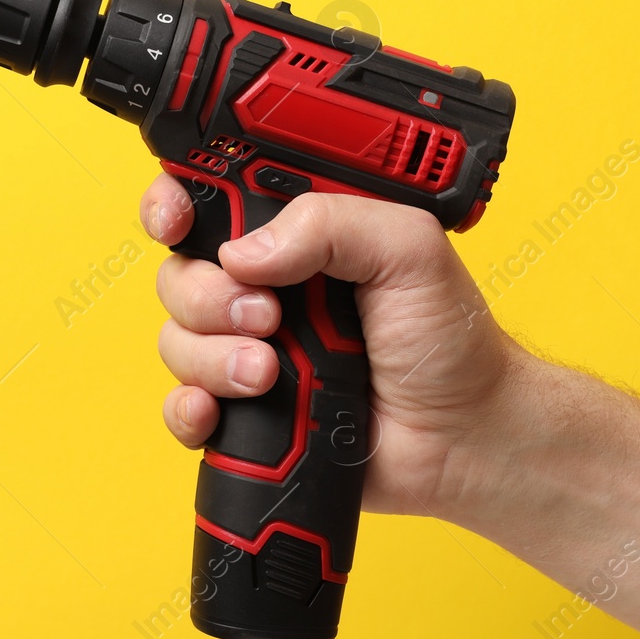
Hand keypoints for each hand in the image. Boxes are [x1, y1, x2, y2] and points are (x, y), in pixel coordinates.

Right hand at [142, 173, 639, 638]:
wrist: (465, 437)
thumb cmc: (449, 340)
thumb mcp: (409, 250)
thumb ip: (331, 224)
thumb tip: (242, 252)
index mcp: (297, 234)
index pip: (208, 201)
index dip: (174, 205)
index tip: (174, 218)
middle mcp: (264, 287)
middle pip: (179, 274)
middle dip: (207, 297)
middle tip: (267, 316)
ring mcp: (249, 349)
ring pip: (177, 341)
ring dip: (213, 358)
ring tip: (272, 373)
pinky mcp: (245, 412)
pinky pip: (180, 407)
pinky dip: (189, 409)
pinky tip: (220, 412)